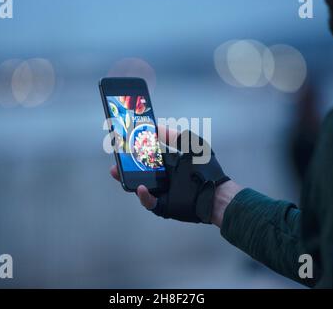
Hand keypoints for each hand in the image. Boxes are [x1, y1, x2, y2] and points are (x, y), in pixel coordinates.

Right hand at [109, 126, 242, 225]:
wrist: (217, 193)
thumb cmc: (208, 169)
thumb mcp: (192, 146)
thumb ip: (174, 136)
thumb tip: (157, 127)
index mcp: (168, 163)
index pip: (146, 155)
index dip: (134, 150)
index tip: (123, 143)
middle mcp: (163, 177)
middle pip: (138, 171)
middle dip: (124, 166)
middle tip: (115, 161)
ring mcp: (162, 192)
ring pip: (139, 187)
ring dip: (128, 180)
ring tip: (119, 173)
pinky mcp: (164, 205)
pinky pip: (150, 202)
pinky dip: (144, 196)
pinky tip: (141, 188)